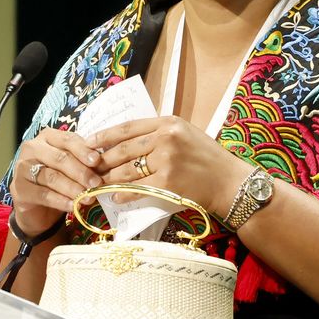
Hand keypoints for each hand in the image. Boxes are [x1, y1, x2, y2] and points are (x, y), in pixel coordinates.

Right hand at [9, 127, 103, 230]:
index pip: (67, 140)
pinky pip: (43, 195)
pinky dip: (61, 201)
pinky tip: (73, 206)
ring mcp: (22, 168)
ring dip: (73, 188)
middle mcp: (31, 148)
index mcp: (46, 137)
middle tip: (96, 183)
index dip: (83, 150)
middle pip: (60, 158)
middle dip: (81, 171)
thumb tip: (102, 163)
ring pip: (52, 177)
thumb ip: (83, 161)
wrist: (37, 208)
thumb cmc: (58, 181)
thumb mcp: (71, 167)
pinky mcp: (19, 189)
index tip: (97, 161)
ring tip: (88, 197)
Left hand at [85, 116, 249, 215]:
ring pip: (126, 169)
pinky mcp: (167, 182)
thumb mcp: (185, 134)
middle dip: (101, 160)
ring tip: (98, 184)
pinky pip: (136, 188)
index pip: (127, 127)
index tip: (88, 142)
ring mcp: (166, 160)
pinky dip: (122, 193)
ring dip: (109, 179)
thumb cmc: (208, 159)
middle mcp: (165, 138)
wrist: (230, 182)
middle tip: (88, 168)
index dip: (104, 136)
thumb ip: (159, 134)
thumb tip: (126, 142)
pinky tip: (115, 196)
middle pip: (122, 149)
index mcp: (167, 123)